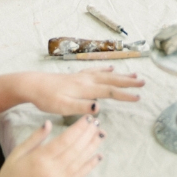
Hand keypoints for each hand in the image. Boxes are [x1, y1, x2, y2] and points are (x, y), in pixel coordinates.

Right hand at [0, 117, 102, 176]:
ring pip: (81, 160)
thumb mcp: (17, 154)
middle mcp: (53, 170)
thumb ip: (35, 138)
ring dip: (93, 146)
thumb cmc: (10, 176)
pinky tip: (99, 155)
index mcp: (41, 158)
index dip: (79, 128)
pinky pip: (81, 174)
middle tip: (97, 122)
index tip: (87, 118)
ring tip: (101, 134)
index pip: (65, 139)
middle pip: (76, 148)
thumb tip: (49, 123)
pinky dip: (91, 164)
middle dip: (88, 134)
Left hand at [21, 67, 143, 116]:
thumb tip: (99, 107)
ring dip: (121, 75)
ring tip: (134, 75)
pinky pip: (96, 71)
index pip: (109, 92)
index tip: (138, 97)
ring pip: (106, 75)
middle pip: (112, 80)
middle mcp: (86, 80)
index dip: (125, 95)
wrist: (33, 84)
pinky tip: (111, 68)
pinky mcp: (77, 76)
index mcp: (85, 88)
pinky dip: (106, 69)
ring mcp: (82, 76)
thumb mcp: (62, 107)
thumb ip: (81, 106)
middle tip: (143, 83)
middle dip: (128, 82)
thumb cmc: (47, 98)